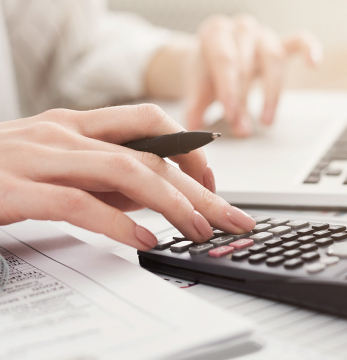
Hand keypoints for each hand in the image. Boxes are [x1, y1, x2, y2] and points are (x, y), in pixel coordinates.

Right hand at [0, 104, 255, 249]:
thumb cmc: (2, 172)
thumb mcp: (63, 167)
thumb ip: (107, 178)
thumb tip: (158, 195)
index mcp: (77, 123)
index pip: (150, 123)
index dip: (189, 151)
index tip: (213, 184)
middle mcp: (64, 132)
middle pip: (150, 153)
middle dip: (199, 188)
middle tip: (231, 216)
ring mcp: (40, 157)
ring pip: (125, 171)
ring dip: (171, 204)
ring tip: (200, 231)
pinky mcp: (16, 189)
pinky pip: (79, 204)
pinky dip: (118, 222)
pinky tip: (146, 240)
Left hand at [145, 15, 321, 136]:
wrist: (212, 57)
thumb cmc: (207, 70)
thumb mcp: (197, 87)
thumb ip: (196, 108)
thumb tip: (196, 128)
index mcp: (215, 33)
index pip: (225, 61)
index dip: (229, 90)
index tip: (231, 115)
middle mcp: (241, 29)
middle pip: (247, 63)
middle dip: (244, 99)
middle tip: (242, 127)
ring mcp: (263, 34)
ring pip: (273, 58)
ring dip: (271, 93)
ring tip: (266, 120)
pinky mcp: (281, 42)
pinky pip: (300, 40)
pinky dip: (310, 50)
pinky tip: (314, 64)